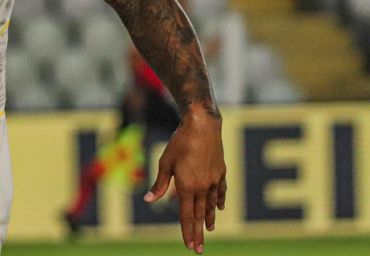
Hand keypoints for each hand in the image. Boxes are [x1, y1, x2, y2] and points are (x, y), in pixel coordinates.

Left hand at [144, 109, 225, 253]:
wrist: (202, 126)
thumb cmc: (179, 142)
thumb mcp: (165, 162)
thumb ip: (159, 184)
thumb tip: (148, 201)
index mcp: (187, 187)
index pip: (186, 215)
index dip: (187, 231)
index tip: (189, 245)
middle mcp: (203, 187)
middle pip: (200, 215)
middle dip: (198, 233)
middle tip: (199, 249)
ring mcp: (214, 180)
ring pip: (211, 204)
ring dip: (210, 218)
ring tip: (210, 230)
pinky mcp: (221, 172)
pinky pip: (221, 191)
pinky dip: (219, 201)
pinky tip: (220, 208)